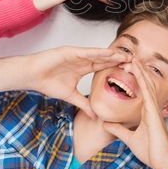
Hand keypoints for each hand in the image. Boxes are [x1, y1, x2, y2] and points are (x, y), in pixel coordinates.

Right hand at [0, 46, 129, 118]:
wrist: (32, 76)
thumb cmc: (47, 83)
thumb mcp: (70, 96)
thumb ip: (83, 104)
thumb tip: (94, 117)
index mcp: (84, 68)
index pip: (104, 67)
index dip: (116, 68)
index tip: (130, 71)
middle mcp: (82, 60)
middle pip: (105, 59)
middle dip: (119, 60)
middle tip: (135, 61)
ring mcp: (77, 54)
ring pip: (98, 54)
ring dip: (112, 55)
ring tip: (126, 56)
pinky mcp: (70, 51)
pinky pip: (87, 52)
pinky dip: (98, 52)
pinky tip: (109, 53)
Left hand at [102, 60, 167, 168]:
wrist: (162, 162)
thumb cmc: (151, 152)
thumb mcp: (129, 138)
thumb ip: (119, 129)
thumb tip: (107, 123)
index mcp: (147, 112)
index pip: (140, 91)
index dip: (135, 78)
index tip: (127, 68)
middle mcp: (152, 108)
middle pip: (145, 84)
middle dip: (137, 71)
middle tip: (129, 57)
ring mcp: (154, 109)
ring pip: (147, 85)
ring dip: (140, 72)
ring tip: (133, 59)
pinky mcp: (154, 113)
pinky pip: (148, 93)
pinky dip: (143, 81)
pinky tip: (138, 72)